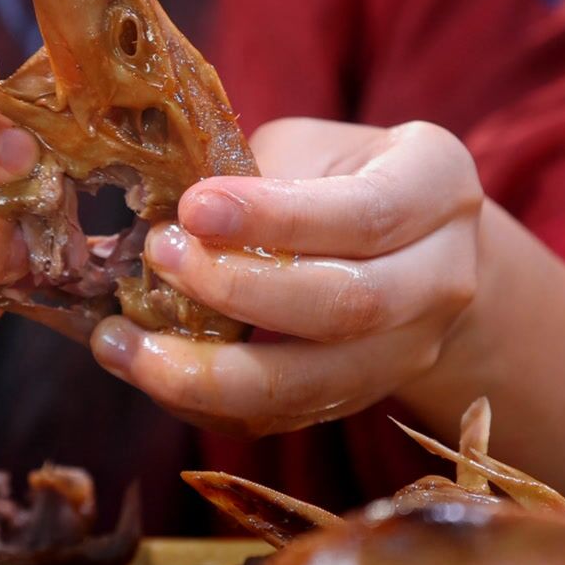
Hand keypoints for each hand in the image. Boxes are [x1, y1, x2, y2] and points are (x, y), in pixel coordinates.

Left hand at [91, 118, 482, 437]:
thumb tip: (158, 212)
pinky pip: (281, 418)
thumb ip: (253, 174)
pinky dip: (204, 403)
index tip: (192, 208)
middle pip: (349, 306)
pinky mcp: (359, 398)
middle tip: (157, 258)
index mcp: (436, 187)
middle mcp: (441, 277)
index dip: (275, 217)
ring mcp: (408, 351)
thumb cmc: (339, 177)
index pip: (363, 213)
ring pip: (313, 383)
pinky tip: (144, 371)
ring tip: (123, 344)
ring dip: (207, 373)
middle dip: (239, 290)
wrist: (411, 246)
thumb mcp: (310, 146)